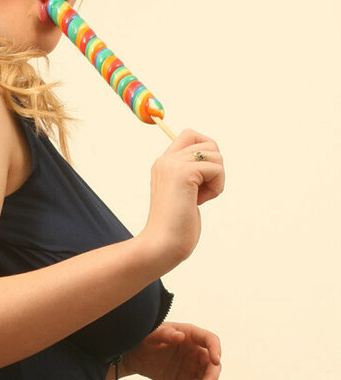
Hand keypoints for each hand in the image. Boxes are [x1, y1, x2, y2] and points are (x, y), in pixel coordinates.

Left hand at [122, 321, 221, 379]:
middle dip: (211, 378)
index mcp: (191, 335)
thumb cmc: (144, 339)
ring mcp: (194, 367)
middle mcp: (197, 351)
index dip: (216, 349)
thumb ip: (164, 334)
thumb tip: (180, 336)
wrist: (134, 355)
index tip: (216, 361)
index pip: (210, 340)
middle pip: (212, 365)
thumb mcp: (151, 335)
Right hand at [140, 130, 224, 272]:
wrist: (162, 244)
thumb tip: (216, 157)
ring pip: (216, 155)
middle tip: (200, 191)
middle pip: (209, 143)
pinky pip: (217, 169)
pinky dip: (216, 187)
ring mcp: (173, 164)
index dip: (206, 151)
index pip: (190, 135)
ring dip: (217, 179)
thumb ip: (193, 174)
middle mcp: (166, 159)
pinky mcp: (183, 173)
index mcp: (164, 163)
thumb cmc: (175, 227)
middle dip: (214, 168)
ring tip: (199, 198)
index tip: (201, 178)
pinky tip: (200, 202)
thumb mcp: (184, 193)